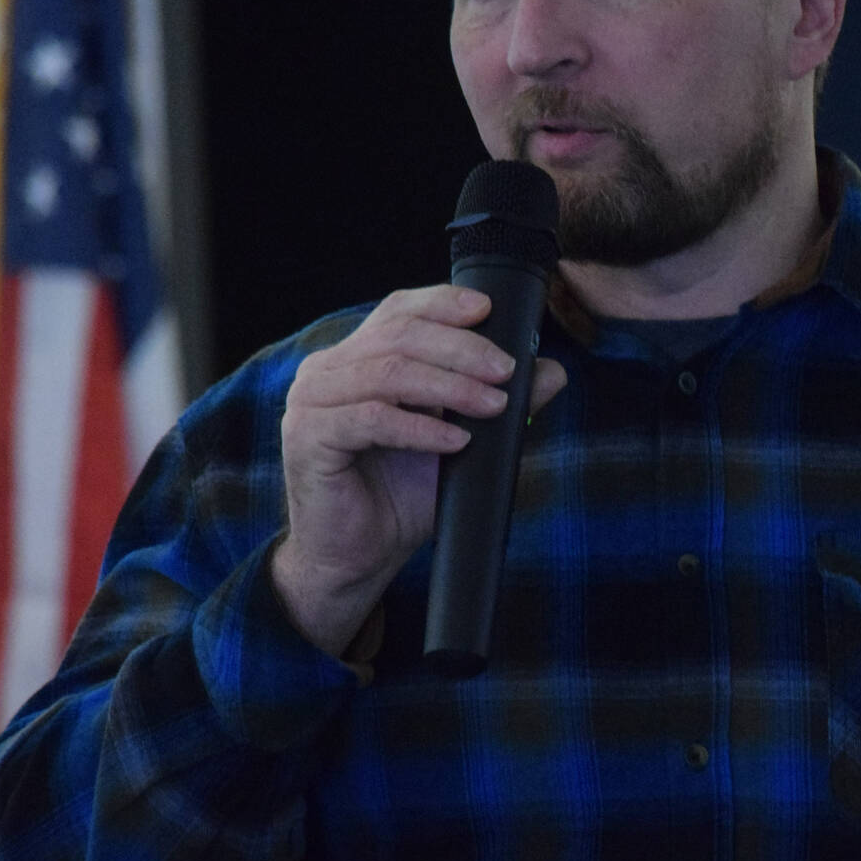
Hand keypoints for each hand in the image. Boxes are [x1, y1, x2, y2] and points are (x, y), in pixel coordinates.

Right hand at [272, 285, 567, 655]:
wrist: (358, 556)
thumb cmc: (402, 494)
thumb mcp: (460, 441)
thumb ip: (496, 401)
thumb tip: (552, 371)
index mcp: (356, 356)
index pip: (399, 310)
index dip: (444, 304)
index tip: (490, 311)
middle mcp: (327, 369)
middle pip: (400, 335)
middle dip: (462, 350)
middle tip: (508, 372)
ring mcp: (311, 400)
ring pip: (390, 373)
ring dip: (451, 387)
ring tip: (493, 406)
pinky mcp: (308, 437)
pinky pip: (372, 419)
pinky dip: (421, 427)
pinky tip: (456, 440)